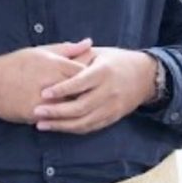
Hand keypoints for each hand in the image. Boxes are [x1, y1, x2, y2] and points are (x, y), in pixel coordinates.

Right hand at [0, 38, 92, 123]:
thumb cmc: (15, 64)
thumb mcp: (40, 51)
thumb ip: (67, 49)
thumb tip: (89, 42)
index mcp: (54, 64)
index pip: (85, 72)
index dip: (92, 76)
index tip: (95, 79)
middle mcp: (51, 82)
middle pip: (81, 91)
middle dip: (88, 94)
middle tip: (94, 95)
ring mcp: (43, 100)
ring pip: (70, 108)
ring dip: (77, 108)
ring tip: (83, 107)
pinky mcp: (35, 114)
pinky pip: (55, 119)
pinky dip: (63, 119)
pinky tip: (68, 118)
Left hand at [32, 47, 156, 133]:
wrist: (145, 76)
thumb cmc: (116, 61)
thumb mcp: (99, 53)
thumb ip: (78, 57)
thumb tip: (55, 59)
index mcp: (104, 72)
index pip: (80, 83)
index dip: (61, 89)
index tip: (43, 93)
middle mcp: (109, 92)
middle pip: (81, 106)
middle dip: (57, 111)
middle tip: (37, 111)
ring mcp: (112, 107)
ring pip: (84, 122)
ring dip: (61, 125)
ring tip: (41, 124)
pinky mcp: (113, 117)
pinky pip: (91, 127)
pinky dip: (73, 129)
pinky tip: (58, 128)